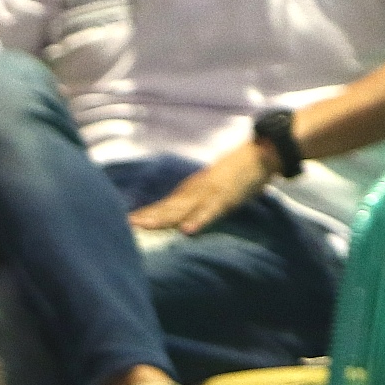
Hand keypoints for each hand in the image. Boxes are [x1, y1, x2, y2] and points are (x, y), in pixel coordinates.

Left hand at [129, 139, 277, 235]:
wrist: (260, 153)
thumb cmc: (238, 173)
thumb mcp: (214, 185)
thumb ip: (198, 198)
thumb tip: (184, 214)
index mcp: (191, 190)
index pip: (164, 205)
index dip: (145, 214)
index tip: (124, 222)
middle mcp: (195, 191)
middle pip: (167, 208)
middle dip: (146, 218)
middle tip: (124, 225)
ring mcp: (209, 194)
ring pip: (182, 209)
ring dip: (162, 219)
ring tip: (143, 227)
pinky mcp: (226, 198)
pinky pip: (210, 212)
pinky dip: (199, 221)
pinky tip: (187, 231)